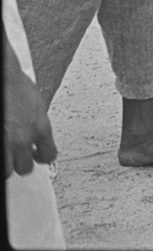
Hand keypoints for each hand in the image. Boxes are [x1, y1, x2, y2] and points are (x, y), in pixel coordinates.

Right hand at [4, 54, 56, 178]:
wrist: (4, 80)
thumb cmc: (18, 86)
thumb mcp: (37, 105)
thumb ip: (37, 124)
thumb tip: (37, 136)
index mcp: (40, 128)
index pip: (49, 156)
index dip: (43, 158)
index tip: (39, 156)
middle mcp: (23, 138)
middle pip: (25, 168)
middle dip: (22, 163)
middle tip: (19, 157)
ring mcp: (6, 142)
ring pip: (7, 170)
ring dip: (8, 163)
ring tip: (8, 153)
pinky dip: (1, 154)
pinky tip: (3, 146)